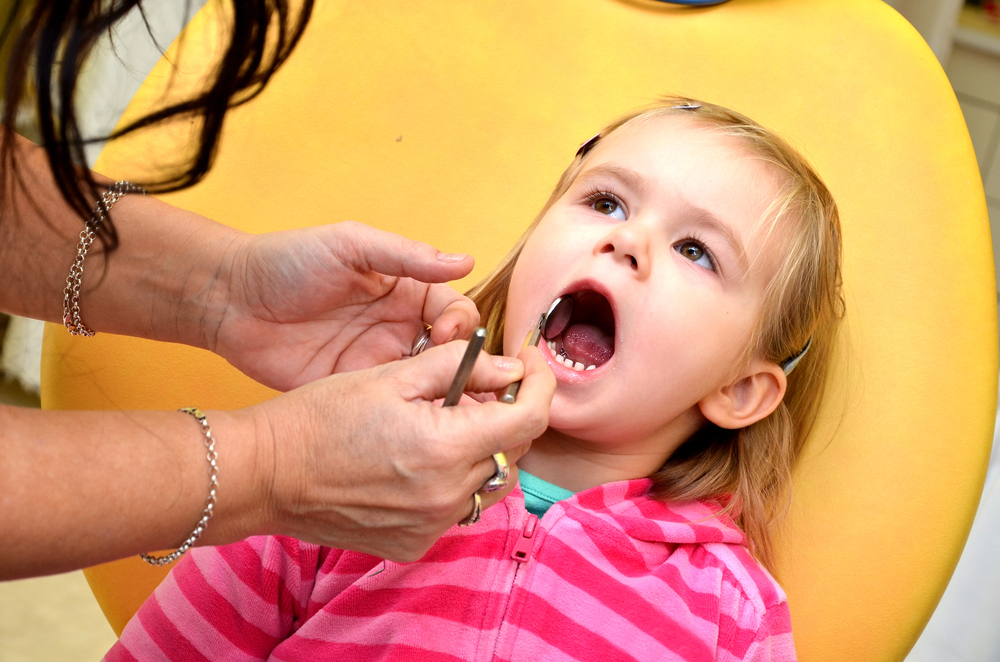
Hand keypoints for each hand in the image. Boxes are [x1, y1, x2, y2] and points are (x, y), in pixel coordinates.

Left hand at [213, 221, 479, 390]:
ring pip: (428, 384)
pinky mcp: (353, 391)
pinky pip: (391, 406)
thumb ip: (406, 256)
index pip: (453, 309)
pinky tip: (422, 424)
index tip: (450, 335)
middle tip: (467, 383)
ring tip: (457, 410)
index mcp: (403, 290)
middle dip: (467, 368)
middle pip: (451, 353)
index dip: (461, 324)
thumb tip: (464, 261)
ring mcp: (376, 362)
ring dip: (447, 396)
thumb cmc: (287, 261)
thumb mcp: (350, 245)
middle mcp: (397, 327)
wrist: (230, 300)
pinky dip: (411, 416)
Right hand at [250, 342, 555, 561]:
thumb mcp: (392, 375)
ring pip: (488, 483)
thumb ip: (459, 367)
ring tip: (445, 426)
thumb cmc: (321, 416)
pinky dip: (454, 481)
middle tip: (477, 390)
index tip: (530, 366)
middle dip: (507, 415)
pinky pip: (458, 508)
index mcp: (445, 448)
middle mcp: (446, 495)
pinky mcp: (413, 544)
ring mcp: (431, 526)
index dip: (539, 386)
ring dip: (482, 451)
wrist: (267, 474)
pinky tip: (420, 460)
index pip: (528, 419)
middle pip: (512, 451)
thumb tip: (508, 368)